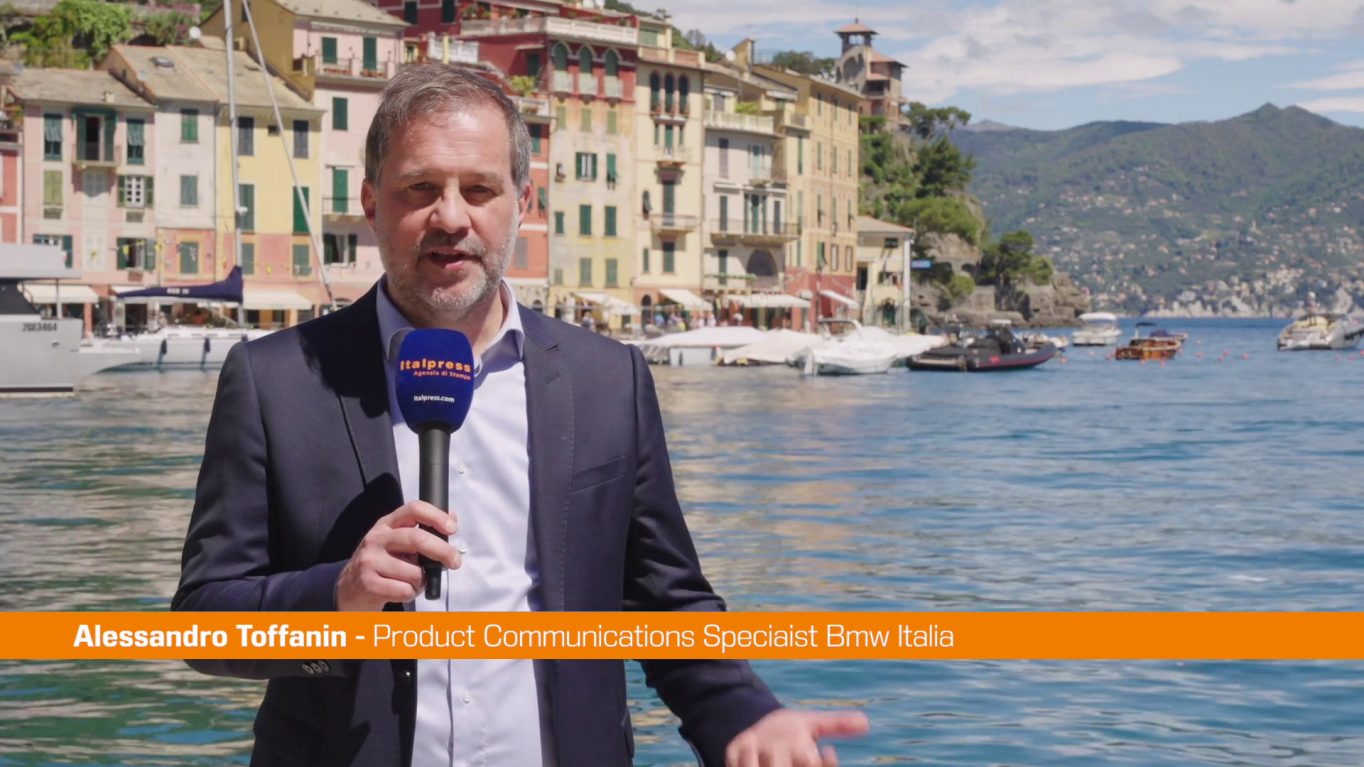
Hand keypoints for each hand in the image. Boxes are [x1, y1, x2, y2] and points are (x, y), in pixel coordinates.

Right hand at [335, 501, 458, 610]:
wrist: (347, 589)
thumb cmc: (380, 564)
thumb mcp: (396, 542)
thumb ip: (422, 531)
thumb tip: (452, 518)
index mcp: (387, 524)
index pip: (413, 509)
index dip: (436, 516)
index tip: (452, 529)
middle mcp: (376, 538)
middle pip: (417, 538)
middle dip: (442, 551)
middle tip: (454, 562)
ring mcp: (370, 560)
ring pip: (414, 572)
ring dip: (422, 581)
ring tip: (412, 582)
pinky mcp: (368, 583)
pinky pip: (404, 590)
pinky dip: (410, 593)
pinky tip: (400, 591)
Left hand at [725, 709, 868, 766]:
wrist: (755, 736)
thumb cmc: (788, 733)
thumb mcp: (812, 725)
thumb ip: (836, 725)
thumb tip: (866, 722)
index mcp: (807, 765)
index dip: (825, 766)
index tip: (828, 751)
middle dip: (799, 764)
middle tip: (800, 751)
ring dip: (771, 762)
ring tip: (769, 746)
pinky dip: (747, 758)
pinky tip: (751, 742)